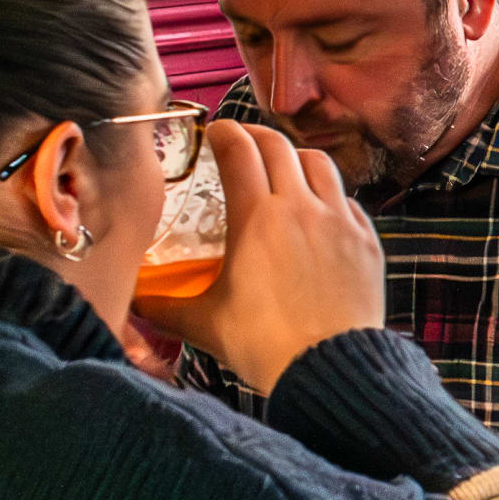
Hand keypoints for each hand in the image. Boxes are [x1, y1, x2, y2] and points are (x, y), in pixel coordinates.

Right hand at [164, 120, 385, 393]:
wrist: (330, 367)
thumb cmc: (263, 345)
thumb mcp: (202, 323)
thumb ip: (162, 306)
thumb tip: (131, 301)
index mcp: (256, 217)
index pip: (239, 151)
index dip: (224, 133)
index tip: (215, 132)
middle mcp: (301, 207)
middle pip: (279, 146)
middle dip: (257, 136)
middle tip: (242, 141)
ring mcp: (340, 221)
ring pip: (320, 164)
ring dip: (296, 158)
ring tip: (282, 168)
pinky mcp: (367, 240)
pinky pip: (348, 200)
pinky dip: (329, 195)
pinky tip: (318, 211)